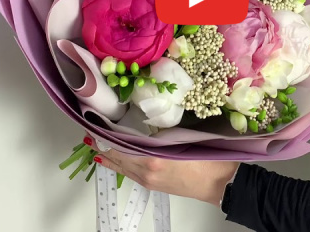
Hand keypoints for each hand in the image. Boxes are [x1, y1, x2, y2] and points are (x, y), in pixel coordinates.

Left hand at [86, 136, 238, 205]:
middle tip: (90, 133)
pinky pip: (130, 173)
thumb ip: (161, 132)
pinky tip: (111, 159)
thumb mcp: (183, 137)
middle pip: (118, 157)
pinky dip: (118, 164)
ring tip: (95, 144)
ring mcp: (149, 180)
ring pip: (122, 166)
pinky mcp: (153, 185)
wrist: (219, 182)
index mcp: (153, 158)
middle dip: (103, 145)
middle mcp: (146, 171)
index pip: (121, 145)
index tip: (95, 125)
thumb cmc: (206, 157)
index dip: (107, 136)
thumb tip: (144, 123)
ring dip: (109, 155)